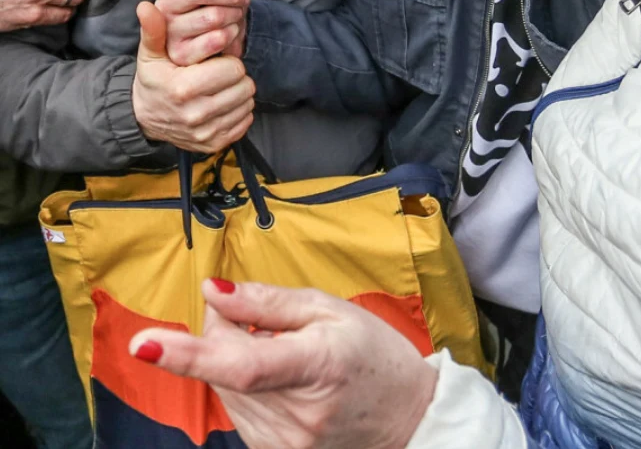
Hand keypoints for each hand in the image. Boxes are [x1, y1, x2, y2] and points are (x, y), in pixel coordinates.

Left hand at [130, 280, 436, 448]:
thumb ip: (269, 303)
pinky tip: (286, 383)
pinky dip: (249, 389)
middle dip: (231, 335)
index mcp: (317, 365)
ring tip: (290, 357)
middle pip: (223, 364)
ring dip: (239, 363)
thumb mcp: (334, 312)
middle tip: (271, 325)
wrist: (408, 419)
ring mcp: (282, 442)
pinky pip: (237, 411)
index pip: (242, 363)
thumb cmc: (376, 359)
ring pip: (224, 388)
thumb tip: (215, 292)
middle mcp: (295, 414)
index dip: (190, 354)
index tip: (146, 345)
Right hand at [132, 2, 254, 153]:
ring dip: (238, 93)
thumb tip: (146, 6)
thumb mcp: (150, 55)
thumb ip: (153, 31)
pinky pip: (246, 121)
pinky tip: (221, 104)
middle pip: (245, 86)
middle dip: (235, 77)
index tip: (214, 61)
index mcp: (183, 88)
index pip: (234, 68)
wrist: (144, 118)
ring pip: (248, 103)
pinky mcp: (215, 144)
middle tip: (219, 75)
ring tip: (220, 88)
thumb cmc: (154, 80)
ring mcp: (206, 132)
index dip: (227, 61)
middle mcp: (196, 114)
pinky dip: (238, 111)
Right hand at [157, 0, 250, 65]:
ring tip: (236, 17)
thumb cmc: (220, 5)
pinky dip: (232, 35)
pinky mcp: (179, 53)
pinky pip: (214, 40)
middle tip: (243, 0)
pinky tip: (231, 33)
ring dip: (235, 16)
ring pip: (211, 16)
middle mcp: (164, 2)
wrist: (218, 45)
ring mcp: (169, 29)